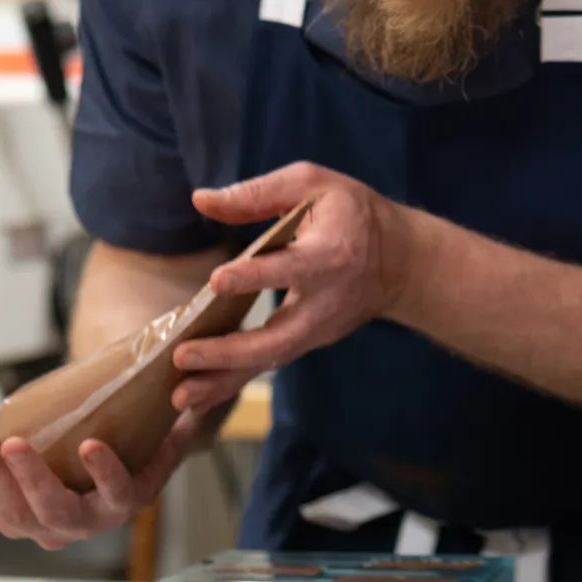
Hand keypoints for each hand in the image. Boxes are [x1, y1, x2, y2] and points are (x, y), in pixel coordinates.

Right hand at [0, 399, 199, 549]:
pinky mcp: (133, 500)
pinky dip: (103, 471)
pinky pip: (117, 493)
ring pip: (56, 512)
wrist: (148, 421)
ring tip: (16, 443)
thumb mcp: (31, 435)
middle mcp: (54, 525)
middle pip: (13, 513)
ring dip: (32, 478)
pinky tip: (90, 447)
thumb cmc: (80, 435)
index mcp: (22, 512)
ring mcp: (95, 518)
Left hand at [176, 163, 421, 411]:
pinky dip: (232, 383)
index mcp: (329, 254)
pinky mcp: (310, 342)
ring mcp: (319, 328)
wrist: (401, 261)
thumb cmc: (352, 214)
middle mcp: (325, 301)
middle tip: (182, 355)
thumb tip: (201, 200)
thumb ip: (257, 193)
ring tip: (180, 396)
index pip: (289, 269)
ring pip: (271, 360)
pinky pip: (269, 364)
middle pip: (278, 337)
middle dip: (229, 351)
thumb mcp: (313, 186)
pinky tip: (195, 396)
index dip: (254, 276)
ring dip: (224, 380)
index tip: (217, 280)